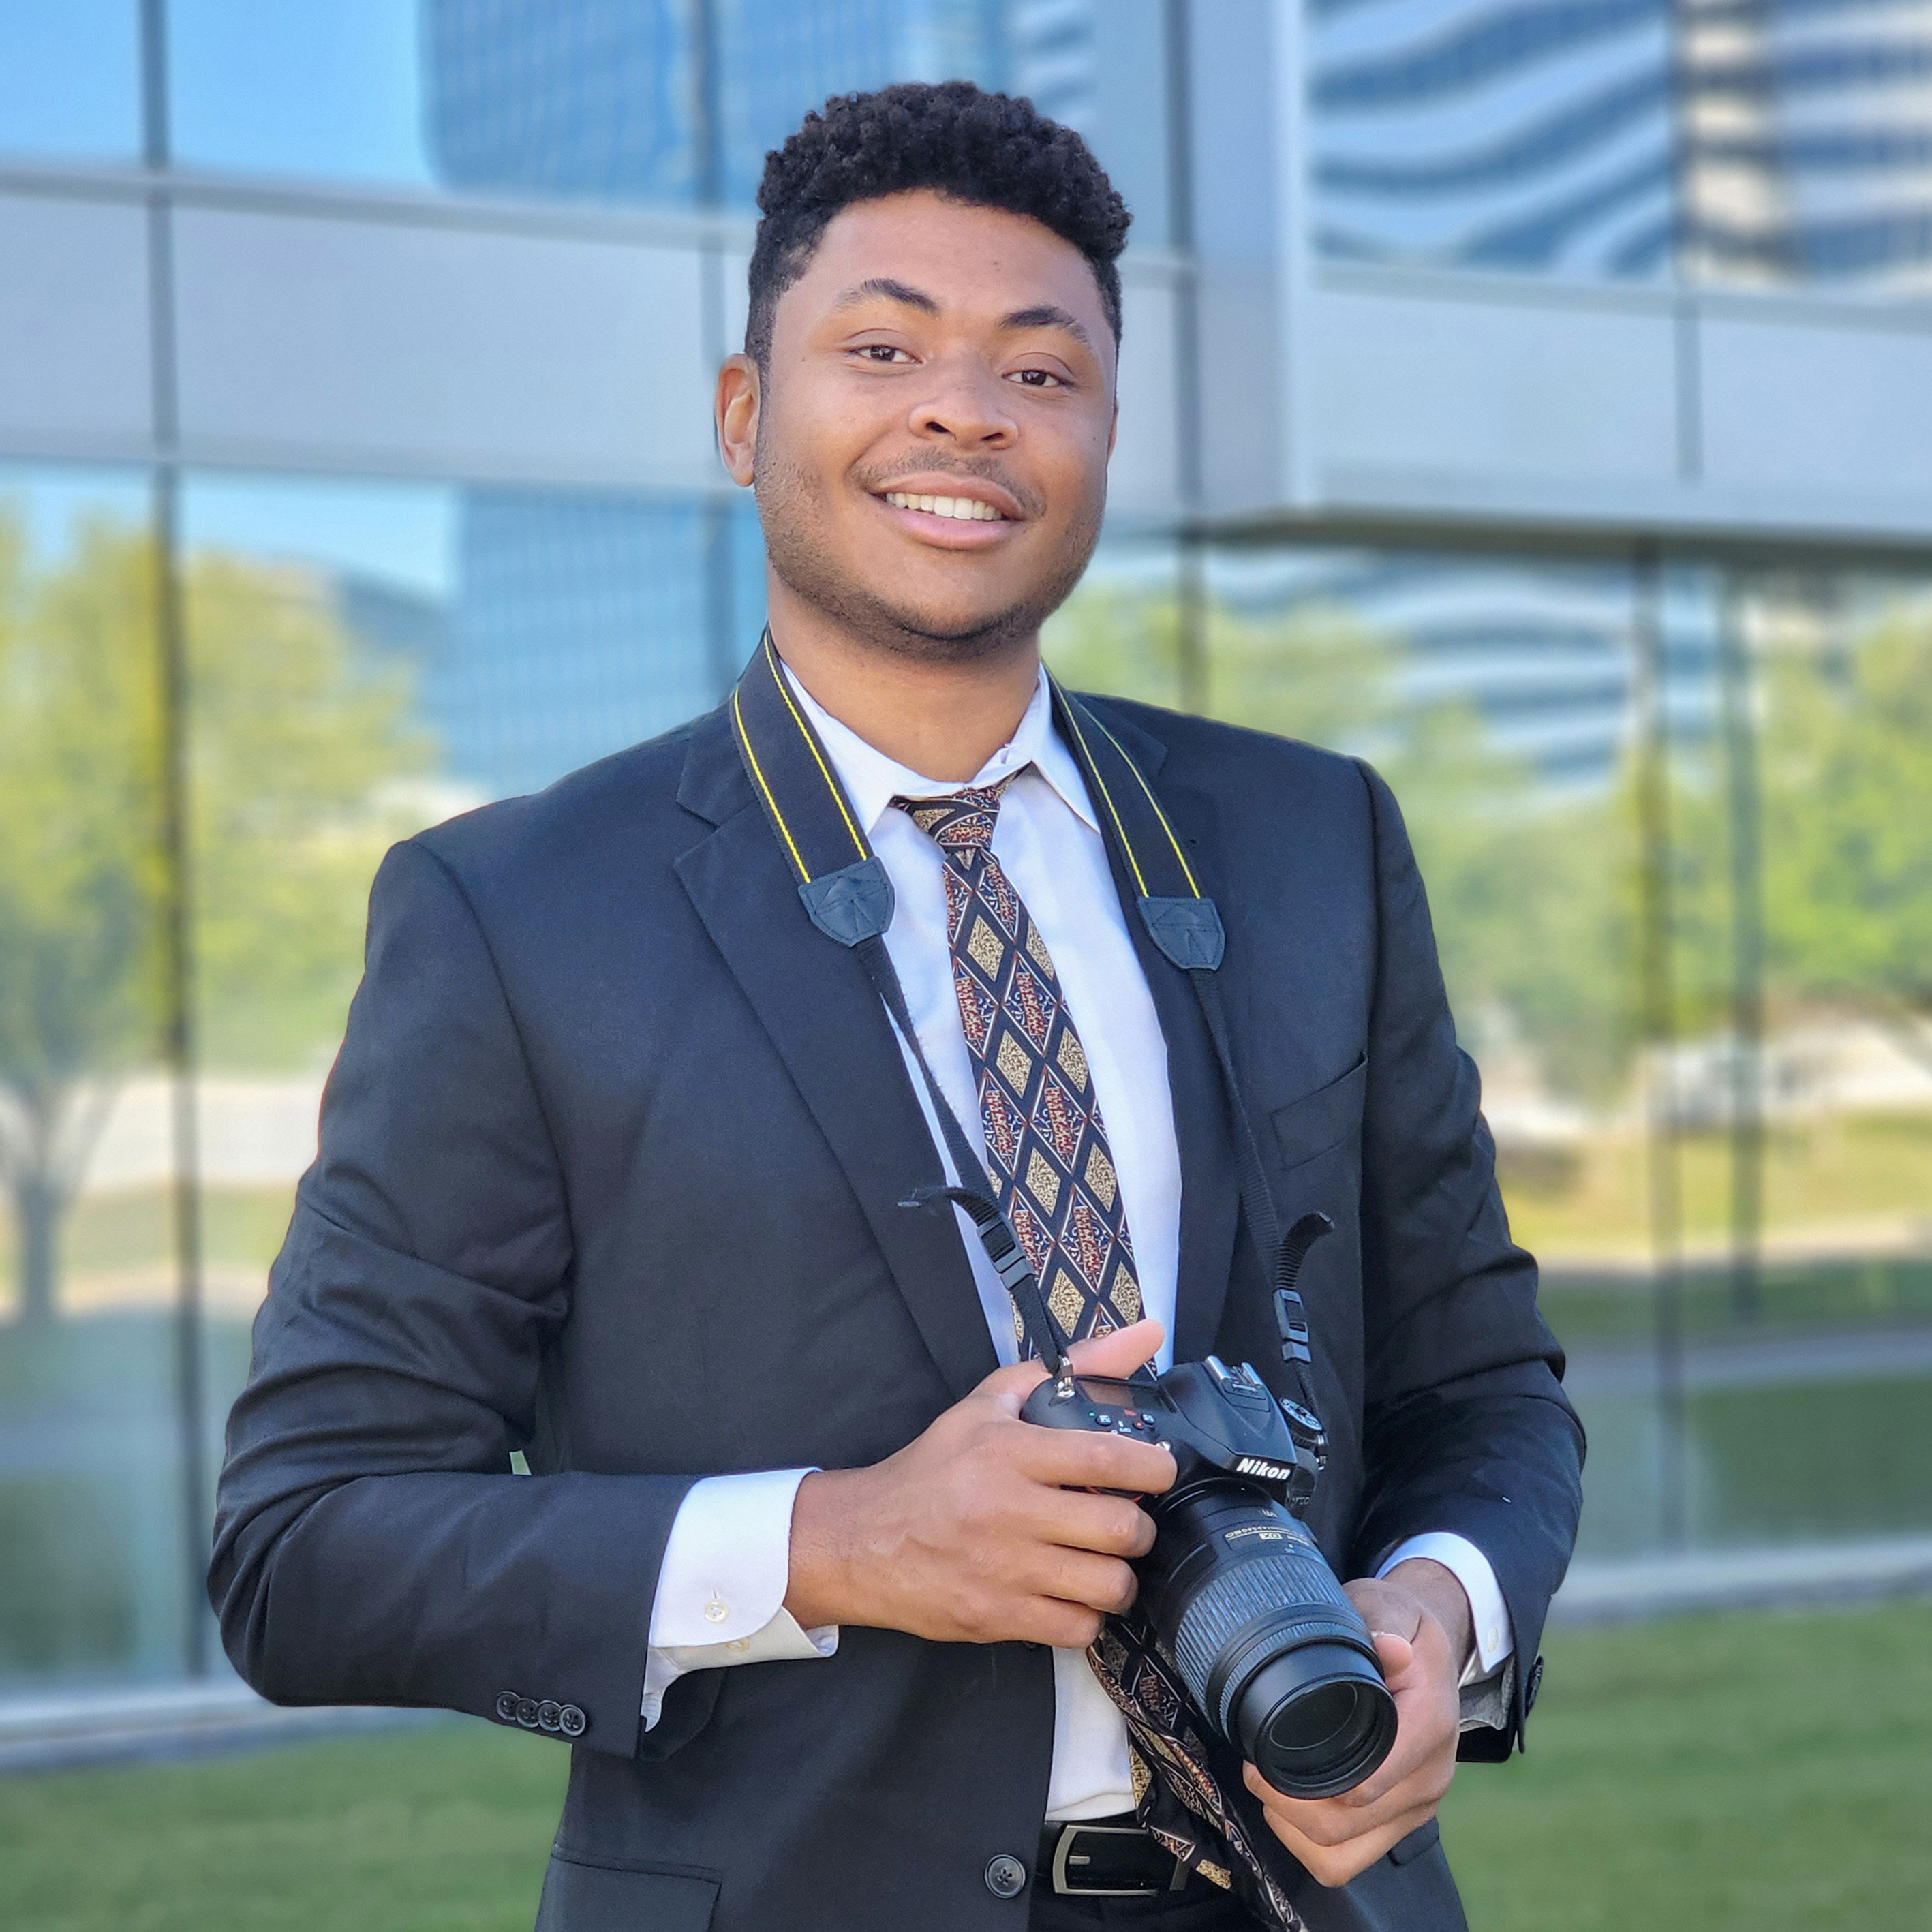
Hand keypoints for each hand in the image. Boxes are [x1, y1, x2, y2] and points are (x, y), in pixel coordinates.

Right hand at [784, 1319, 1174, 1646]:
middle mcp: (1010, 1511)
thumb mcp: (988, 1404)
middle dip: (1141, 1529)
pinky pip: (1077, 1630)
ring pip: (1107, 1586)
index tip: (1159, 1470)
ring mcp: (1004, 1570)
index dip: (1154, 1467)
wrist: (861, 1540)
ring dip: (1120, 1577)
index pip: (1108, 1460)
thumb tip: (1145, 1333)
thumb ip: (1070, 1367)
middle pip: (1120, 1529)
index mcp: (1010, 1453)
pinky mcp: (996, 1618)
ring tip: (1106, 1563)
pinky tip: (1073, 1596)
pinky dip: (1088, 1616)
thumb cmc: (932, 1468)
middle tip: (1129, 1523)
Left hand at [1243, 1559, 1471, 1887]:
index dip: (1308, 1782)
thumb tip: (1389, 1646)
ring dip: (1296, 1831)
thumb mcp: (1394, 1607)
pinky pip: (1349, 1861)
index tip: (1264, 1753)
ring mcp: (1417, 1806)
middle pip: (1346, 1825)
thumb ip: (1387, 1623)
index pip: (1368, 1782)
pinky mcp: (1402, 1821)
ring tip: (1268, 1790)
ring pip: (1344, 1856)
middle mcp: (1429, 1777)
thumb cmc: (1401, 1627)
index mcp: (1430, 1727)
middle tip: (1254, 1768)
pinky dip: (1312, 1846)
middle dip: (1288, 1804)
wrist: (1426, 1648)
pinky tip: (1290, 1809)